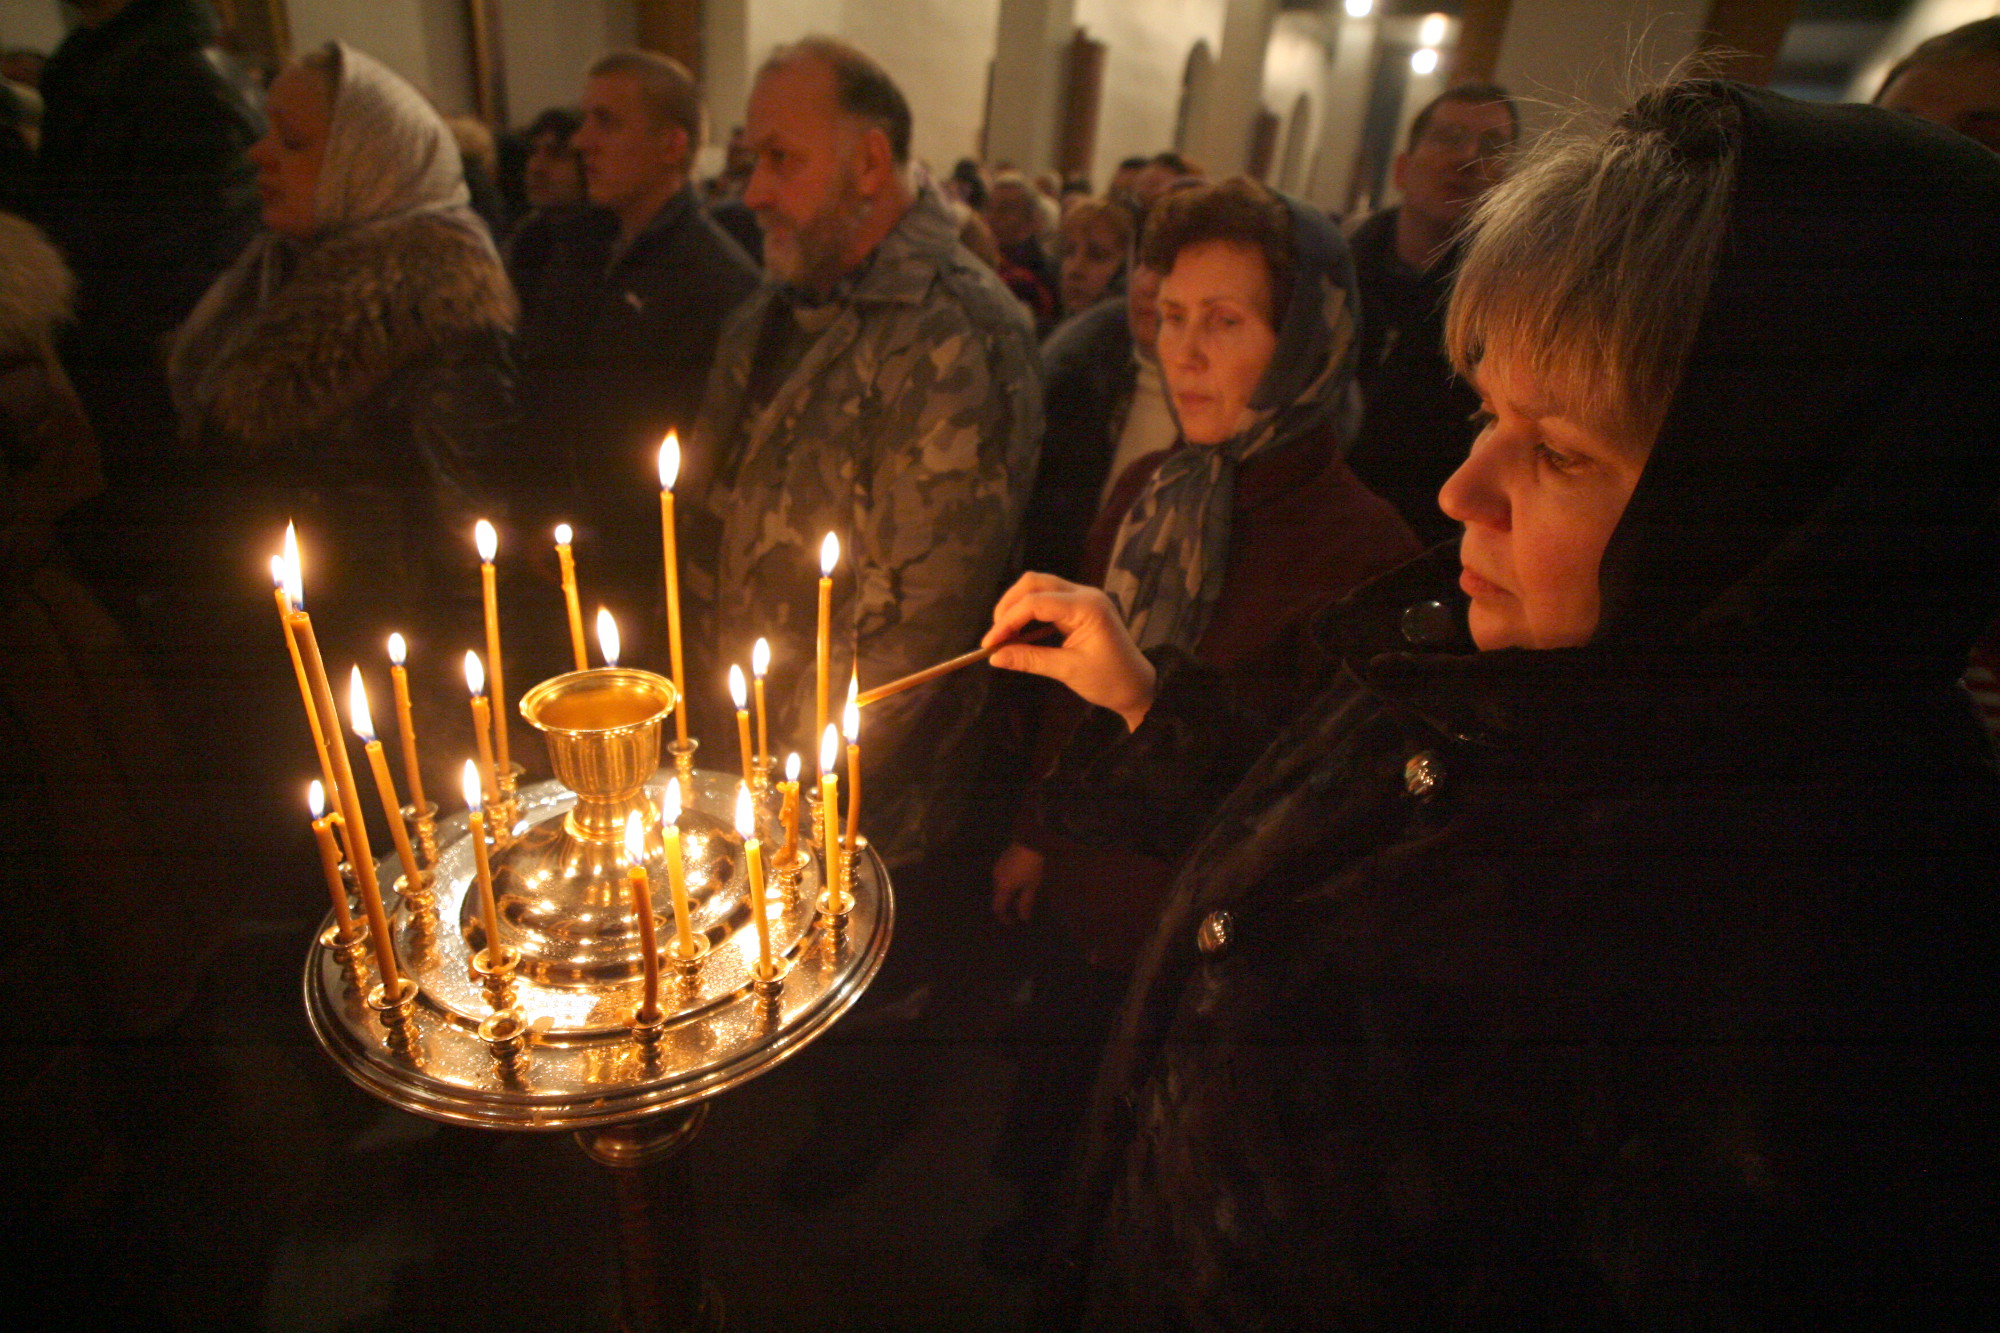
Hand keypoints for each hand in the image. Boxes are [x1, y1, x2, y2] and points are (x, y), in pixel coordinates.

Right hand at [983, 573, 1156, 730]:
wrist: (1137, 686)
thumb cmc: (1110, 680)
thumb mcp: (1067, 671)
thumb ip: (1030, 659)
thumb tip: (996, 656)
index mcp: (1087, 607)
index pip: (1036, 602)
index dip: (1007, 621)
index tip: (990, 643)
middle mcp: (1085, 594)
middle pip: (1035, 583)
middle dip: (1009, 606)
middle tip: (995, 636)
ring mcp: (1084, 598)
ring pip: (1039, 588)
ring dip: (1017, 608)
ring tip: (1004, 636)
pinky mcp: (1080, 607)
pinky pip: (1048, 600)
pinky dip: (1030, 613)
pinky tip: (1020, 634)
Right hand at [991, 841, 1045, 924]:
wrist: (1031, 839)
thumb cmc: (1033, 865)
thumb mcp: (1032, 886)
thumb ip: (1026, 903)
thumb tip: (1023, 918)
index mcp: (1003, 887)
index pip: (998, 907)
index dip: (1004, 917)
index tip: (1012, 923)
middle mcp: (996, 878)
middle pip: (998, 896)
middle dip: (1008, 904)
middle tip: (1019, 909)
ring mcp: (997, 867)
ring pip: (1000, 885)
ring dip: (1009, 893)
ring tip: (1021, 895)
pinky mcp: (1002, 859)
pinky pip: (1002, 876)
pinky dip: (1009, 883)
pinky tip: (1020, 880)